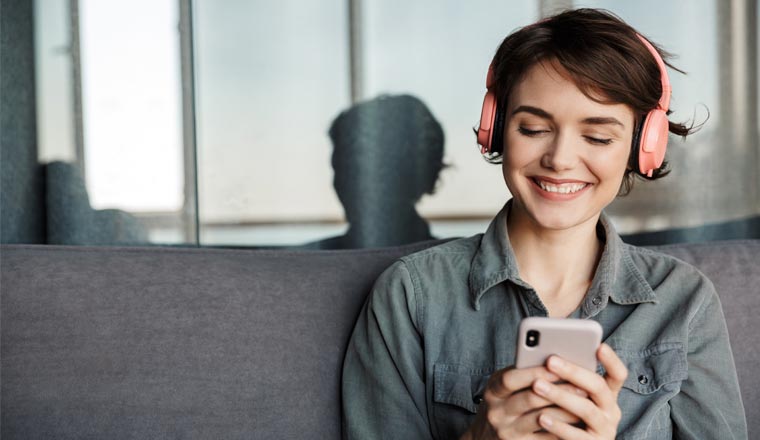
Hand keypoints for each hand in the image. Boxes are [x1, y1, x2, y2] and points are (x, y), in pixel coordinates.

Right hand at [461, 365, 588, 439]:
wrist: (485, 438)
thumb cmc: (503, 405)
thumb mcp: (503, 389)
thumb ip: (521, 376)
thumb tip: (554, 361)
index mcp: (493, 391)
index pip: (510, 379)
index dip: (533, 372)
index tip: (556, 366)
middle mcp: (497, 412)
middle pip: (529, 399)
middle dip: (558, 391)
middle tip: (582, 385)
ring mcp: (507, 431)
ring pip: (542, 418)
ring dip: (566, 410)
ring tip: (585, 403)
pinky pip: (546, 438)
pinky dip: (564, 428)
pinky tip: (577, 422)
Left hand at [531, 343, 627, 438]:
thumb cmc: (568, 415)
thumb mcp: (573, 396)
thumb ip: (568, 379)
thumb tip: (546, 355)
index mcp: (608, 394)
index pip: (618, 374)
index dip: (611, 360)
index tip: (600, 346)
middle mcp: (611, 410)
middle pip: (598, 387)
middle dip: (573, 372)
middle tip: (550, 360)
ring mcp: (605, 429)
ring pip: (586, 409)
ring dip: (560, 396)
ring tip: (537, 386)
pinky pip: (577, 436)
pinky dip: (559, 426)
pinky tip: (542, 418)